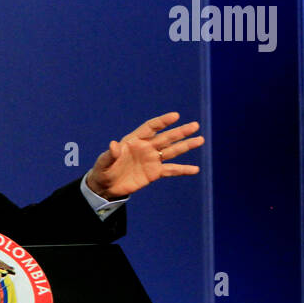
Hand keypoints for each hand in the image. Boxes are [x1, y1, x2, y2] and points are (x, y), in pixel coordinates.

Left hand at [86, 112, 202, 199]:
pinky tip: (195, 169)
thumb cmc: (103, 170)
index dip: (162, 122)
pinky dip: (183, 170)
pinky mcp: (155, 173)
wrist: (107, 186)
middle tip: (195, 125)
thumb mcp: (103, 163)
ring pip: (172, 151)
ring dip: (186, 146)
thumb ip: (110, 154)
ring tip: (200, 140)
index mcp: (134, 140)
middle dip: (180, 132)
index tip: (175, 116)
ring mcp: (152, 159)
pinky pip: (171, 170)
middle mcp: (146, 147)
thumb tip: (113, 145)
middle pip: (166, 137)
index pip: (150, 127)